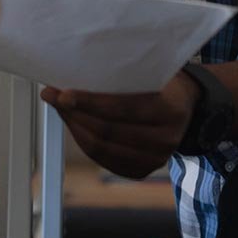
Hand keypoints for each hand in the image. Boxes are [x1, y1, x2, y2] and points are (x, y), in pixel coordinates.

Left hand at [40, 71, 200, 178]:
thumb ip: (120, 71)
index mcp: (169, 110)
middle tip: (53, 97)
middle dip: (75, 114)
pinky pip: (104, 160)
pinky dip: (84, 141)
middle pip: (108, 131)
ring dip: (75, 127)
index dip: (90, 102)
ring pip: (102, 148)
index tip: (63, 94)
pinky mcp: (142, 170)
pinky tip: (74, 124)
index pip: (123, 108)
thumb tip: (74, 67)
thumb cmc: (161, 80)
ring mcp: (156, 159)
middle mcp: (166, 139)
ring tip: (59, 108)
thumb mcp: (150, 70)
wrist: (185, 105)